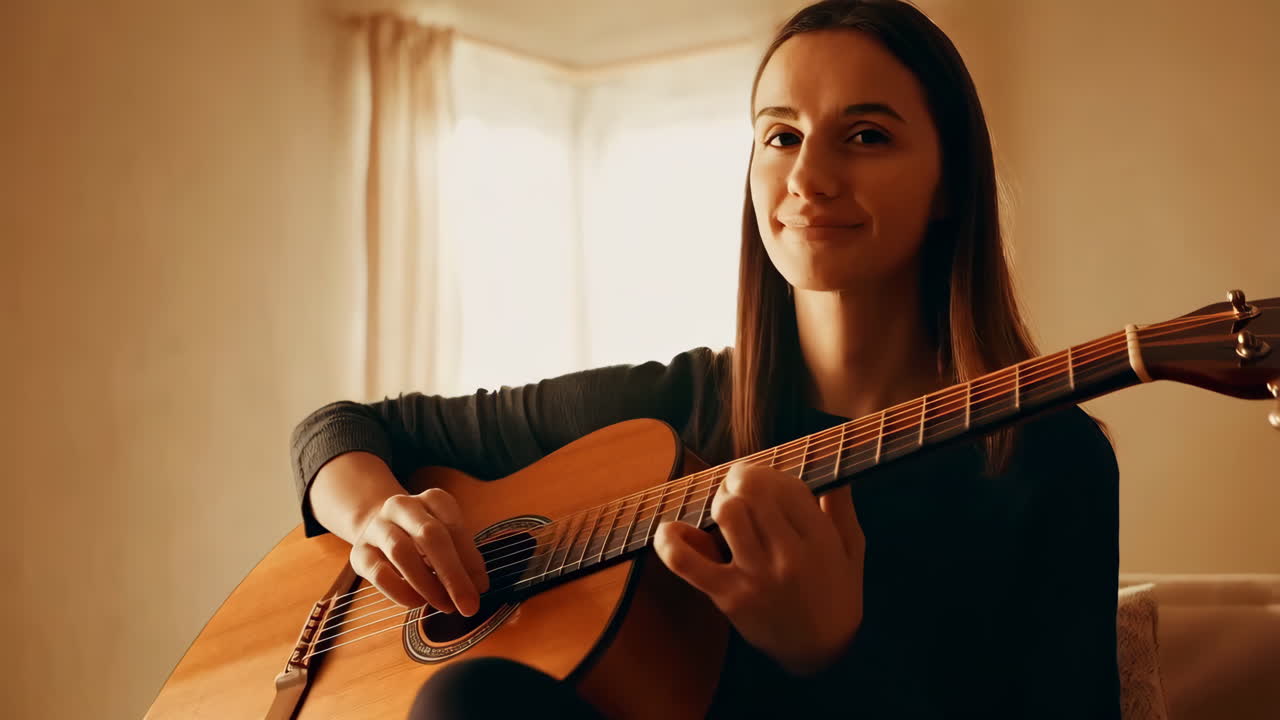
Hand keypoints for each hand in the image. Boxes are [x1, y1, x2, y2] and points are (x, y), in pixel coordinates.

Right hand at [349, 488, 489, 615]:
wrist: (379, 527)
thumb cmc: (423, 538)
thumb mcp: (448, 539)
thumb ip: (464, 559)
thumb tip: (477, 586)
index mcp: (432, 499)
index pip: (453, 526)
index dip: (470, 559)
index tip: (480, 587)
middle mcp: (403, 506)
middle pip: (429, 535)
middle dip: (453, 574)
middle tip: (468, 605)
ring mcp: (377, 527)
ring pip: (401, 552)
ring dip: (428, 584)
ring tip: (445, 605)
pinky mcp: (359, 551)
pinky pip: (379, 573)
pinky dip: (401, 592)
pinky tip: (418, 602)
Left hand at [653, 462, 865, 675]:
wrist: (822, 654)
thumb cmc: (837, 595)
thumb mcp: (851, 550)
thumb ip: (841, 508)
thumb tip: (834, 471)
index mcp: (820, 540)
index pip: (786, 486)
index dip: (769, 474)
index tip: (764, 481)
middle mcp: (788, 555)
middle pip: (753, 490)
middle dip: (740, 480)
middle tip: (738, 488)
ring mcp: (756, 576)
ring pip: (727, 513)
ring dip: (720, 501)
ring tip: (725, 509)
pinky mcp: (728, 596)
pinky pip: (686, 561)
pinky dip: (670, 542)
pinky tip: (672, 530)